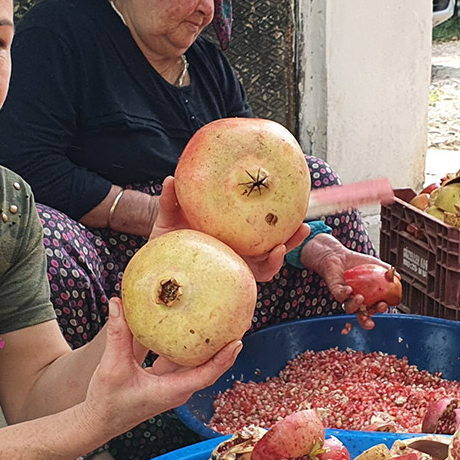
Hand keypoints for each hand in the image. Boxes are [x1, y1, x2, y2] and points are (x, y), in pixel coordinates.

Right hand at [82, 297, 240, 432]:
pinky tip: (183, 324)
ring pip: (195, 361)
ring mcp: (171, 383)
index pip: (206, 375)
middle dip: (223, 346)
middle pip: (208, 366)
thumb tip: (118, 303)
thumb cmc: (107, 402)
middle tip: (236, 321)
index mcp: (171, 391)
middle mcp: (176, 388)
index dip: (223, 359)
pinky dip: (184, 344)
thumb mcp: (112, 366)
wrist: (98, 421)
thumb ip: (117, 334)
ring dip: (206, 344)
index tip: (237, 341)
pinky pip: (179, 358)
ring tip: (217, 319)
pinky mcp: (163, 378)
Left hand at [151, 177, 307, 282]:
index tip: (293, 203)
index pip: (258, 225)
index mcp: (229, 231)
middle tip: (304, 225)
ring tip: (283, 246)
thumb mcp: (169, 216)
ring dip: (278, 257)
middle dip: (291, 239)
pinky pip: (246, 279)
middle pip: (270, 246)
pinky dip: (264, 267)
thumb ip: (171, 200)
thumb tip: (170, 179)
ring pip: (264, 265)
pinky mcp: (225, 281)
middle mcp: (235, 250)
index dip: (277, 218)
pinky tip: (270, 256)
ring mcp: (232, 265)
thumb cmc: (166, 237)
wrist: (154, 262)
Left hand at [298, 234, 389, 328]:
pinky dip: (344, 294)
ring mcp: (346, 297)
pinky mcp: (336, 291)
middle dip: (367, 318)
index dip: (380, 309)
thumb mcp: (375, 265)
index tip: (384, 305)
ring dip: (355, 305)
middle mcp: (356, 300)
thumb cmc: (357, 263)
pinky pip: (339, 296)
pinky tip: (349, 289)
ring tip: (360, 297)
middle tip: (375, 309)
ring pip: (349, 308)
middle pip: (362, 315)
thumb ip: (387, 271)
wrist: (339, 255)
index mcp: (368, 297)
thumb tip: (398, 277)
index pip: (375, 308)